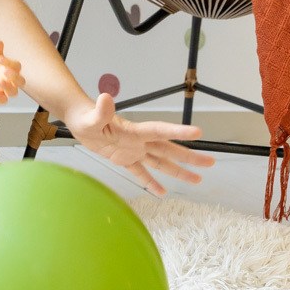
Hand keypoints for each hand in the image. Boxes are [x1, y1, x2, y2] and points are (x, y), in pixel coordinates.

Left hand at [0, 40, 23, 104]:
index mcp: (11, 68)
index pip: (16, 66)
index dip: (10, 63)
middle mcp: (11, 80)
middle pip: (21, 81)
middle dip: (15, 77)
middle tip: (6, 72)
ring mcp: (5, 89)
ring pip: (13, 92)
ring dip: (8, 88)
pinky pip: (3, 101)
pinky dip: (0, 98)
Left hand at [64, 93, 215, 194]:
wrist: (79, 120)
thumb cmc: (85, 116)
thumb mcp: (91, 116)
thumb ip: (101, 110)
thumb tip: (105, 97)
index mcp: (134, 130)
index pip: (160, 131)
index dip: (178, 131)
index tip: (198, 132)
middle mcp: (139, 140)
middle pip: (169, 149)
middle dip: (190, 156)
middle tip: (210, 162)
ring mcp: (133, 150)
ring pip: (161, 162)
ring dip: (179, 170)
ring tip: (198, 180)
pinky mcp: (124, 159)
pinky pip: (140, 172)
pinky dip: (151, 182)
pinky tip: (162, 192)